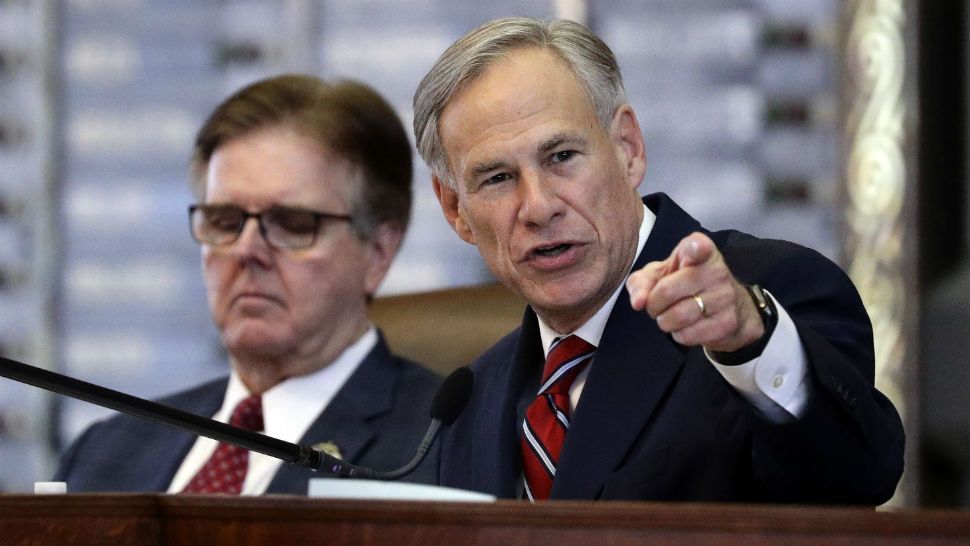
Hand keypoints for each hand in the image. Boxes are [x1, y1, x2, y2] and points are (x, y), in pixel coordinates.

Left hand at [626, 232, 763, 352]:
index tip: (697, 249)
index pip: (700, 246)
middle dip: (653, 304)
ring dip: (664, 322)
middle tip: (657, 305)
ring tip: (671, 316)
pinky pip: (688, 335)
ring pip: (677, 317)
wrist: (732, 307)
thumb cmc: (686, 283)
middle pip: (667, 291)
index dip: (696, 248)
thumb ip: (641, 282)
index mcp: (700, 250)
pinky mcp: (727, 323)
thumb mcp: (660, 274)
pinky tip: (687, 326)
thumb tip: (638, 303)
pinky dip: (678, 335)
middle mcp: (717, 270)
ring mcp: (725, 297)